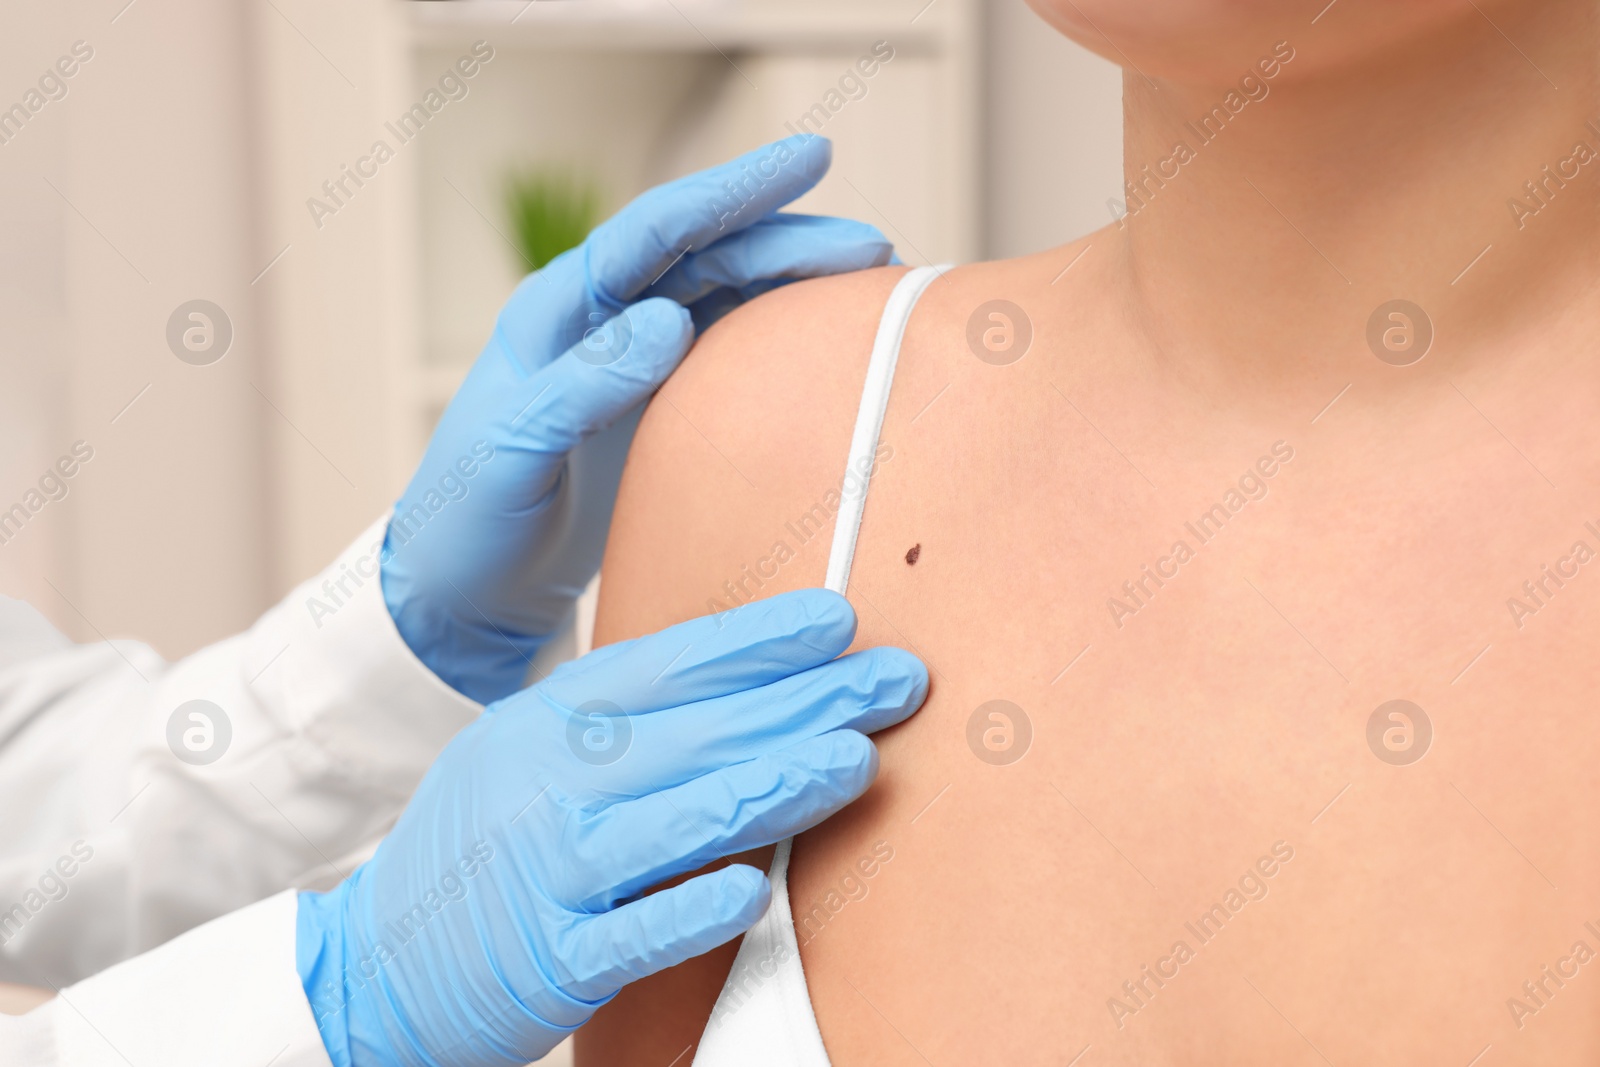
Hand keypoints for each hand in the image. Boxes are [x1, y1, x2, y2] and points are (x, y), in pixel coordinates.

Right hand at [296, 589, 927, 1066]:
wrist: (371, 964)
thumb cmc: (482, 846)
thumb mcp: (532, 752)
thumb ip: (625, 722)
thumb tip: (751, 686)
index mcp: (551, 720)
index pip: (671, 666)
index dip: (759, 640)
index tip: (839, 618)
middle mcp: (550, 782)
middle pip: (698, 731)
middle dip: (806, 701)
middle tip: (897, 679)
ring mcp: (549, 872)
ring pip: (680, 819)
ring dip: (775, 785)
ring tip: (857, 759)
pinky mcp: (549, 961)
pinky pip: (634, 931)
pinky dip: (695, 905)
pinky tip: (756, 887)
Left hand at [380, 135, 893, 702]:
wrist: (466, 590)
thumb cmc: (469, 521)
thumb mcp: (514, 452)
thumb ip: (584, 384)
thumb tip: (669, 317)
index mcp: (559, 311)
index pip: (658, 231)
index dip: (735, 191)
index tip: (812, 159)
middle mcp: (602, 322)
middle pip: (708, 256)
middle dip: (789, 241)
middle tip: (873, 251)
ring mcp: (634, 363)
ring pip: (726, 298)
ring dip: (793, 286)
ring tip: (870, 288)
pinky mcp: (657, 408)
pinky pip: (729, 355)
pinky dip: (780, 340)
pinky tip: (827, 345)